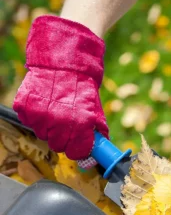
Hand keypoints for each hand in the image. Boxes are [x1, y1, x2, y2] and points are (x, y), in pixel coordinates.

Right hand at [13, 15, 107, 161]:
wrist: (63, 62)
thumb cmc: (82, 88)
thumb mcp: (95, 109)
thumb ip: (98, 130)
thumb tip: (100, 148)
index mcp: (81, 125)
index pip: (76, 152)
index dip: (77, 150)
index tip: (77, 145)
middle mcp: (59, 122)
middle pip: (57, 146)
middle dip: (62, 139)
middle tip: (65, 126)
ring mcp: (40, 115)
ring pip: (42, 135)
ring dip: (48, 127)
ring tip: (54, 111)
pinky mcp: (25, 107)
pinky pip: (29, 122)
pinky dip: (35, 116)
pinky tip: (43, 104)